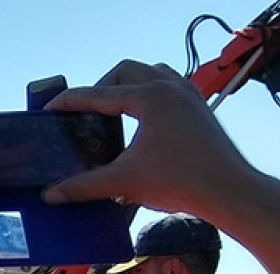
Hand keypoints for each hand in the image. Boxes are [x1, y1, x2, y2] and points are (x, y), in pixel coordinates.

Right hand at [43, 61, 257, 217]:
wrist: (228, 190)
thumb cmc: (183, 181)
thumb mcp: (124, 182)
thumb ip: (84, 186)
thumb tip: (53, 194)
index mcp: (150, 97)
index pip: (99, 93)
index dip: (71, 101)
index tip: (52, 108)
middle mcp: (171, 87)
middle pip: (125, 72)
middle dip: (100, 88)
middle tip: (85, 111)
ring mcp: (189, 94)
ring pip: (151, 73)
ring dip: (129, 86)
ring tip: (114, 110)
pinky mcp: (199, 107)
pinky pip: (170, 85)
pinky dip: (150, 94)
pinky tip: (144, 119)